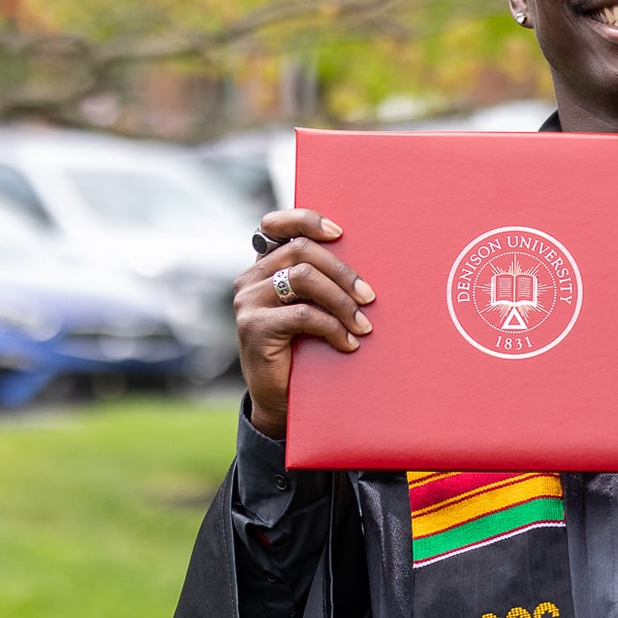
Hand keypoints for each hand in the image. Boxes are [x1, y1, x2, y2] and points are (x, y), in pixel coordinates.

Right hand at [236, 209, 375, 438]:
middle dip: (343, 272)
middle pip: (302, 251)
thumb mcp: (313, 308)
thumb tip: (368, 261)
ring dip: (342, 301)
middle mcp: (250, 279)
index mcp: (264, 267)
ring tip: (363, 324)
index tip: (340, 232)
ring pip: (304, 278)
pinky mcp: (253, 327)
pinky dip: (334, 327)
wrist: (279, 397)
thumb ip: (321, 283)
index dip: (306, 220)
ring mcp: (248, 301)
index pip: (274, 225)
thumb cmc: (305, 348)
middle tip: (369, 297)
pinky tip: (348, 343)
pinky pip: (303, 314)